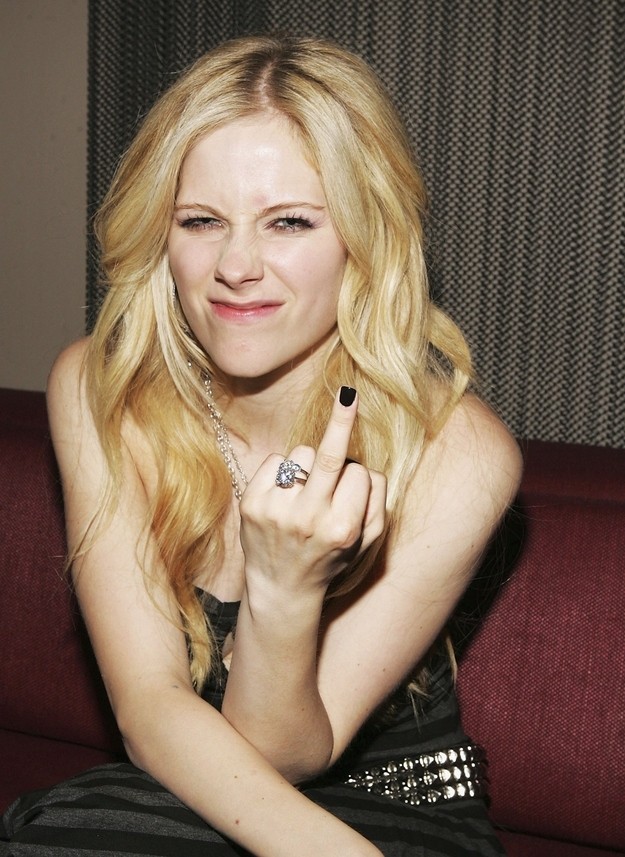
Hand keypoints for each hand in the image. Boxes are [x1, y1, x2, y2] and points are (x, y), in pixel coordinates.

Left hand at [238, 387, 385, 593]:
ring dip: (308, 464)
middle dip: (341, 421)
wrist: (282, 588)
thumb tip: (366, 464)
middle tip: (348, 394)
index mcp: (341, 528)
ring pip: (302, 453)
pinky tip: (282, 496)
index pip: (360, 473)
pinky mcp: (250, 503)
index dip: (357, 478)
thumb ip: (377, 501)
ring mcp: (275, 511)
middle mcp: (308, 519)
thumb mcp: (366, 541)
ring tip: (303, 495)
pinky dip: (282, 470)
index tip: (351, 490)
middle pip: (328, 455)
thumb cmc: (331, 558)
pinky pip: (275, 459)